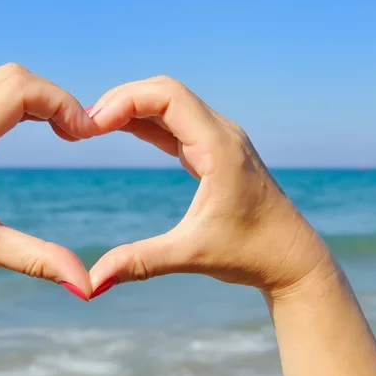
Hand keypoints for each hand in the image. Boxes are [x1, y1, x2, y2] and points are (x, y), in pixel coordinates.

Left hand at [0, 63, 94, 299]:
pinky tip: (26, 130)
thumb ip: (38, 260)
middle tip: (76, 135)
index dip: (63, 103)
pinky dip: (13, 101)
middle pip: (13, 76)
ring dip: (34, 98)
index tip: (84, 136)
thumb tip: (86, 286)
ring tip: (60, 132)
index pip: (21, 89)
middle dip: (54, 98)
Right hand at [86, 76, 335, 297]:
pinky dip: (143, 122)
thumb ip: (139, 263)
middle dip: (122, 100)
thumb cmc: (251, 254)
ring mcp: (218, 139)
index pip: (167, 96)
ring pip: (168, 103)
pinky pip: (174, 123)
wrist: (291, 258)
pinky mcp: (212, 151)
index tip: (92, 124)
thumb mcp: (191, 255)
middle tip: (84, 124)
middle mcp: (220, 133)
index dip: (125, 101)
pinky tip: (119, 130)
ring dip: (131, 108)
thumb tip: (90, 284)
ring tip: (93, 126)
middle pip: (164, 91)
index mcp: (219, 147)